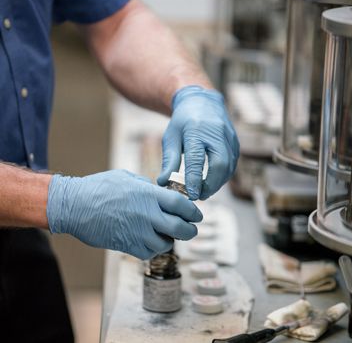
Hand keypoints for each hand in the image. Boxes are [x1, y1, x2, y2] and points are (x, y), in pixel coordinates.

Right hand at [47, 170, 201, 259]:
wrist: (75, 205)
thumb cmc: (99, 187)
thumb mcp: (126, 177)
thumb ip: (146, 185)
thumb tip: (157, 190)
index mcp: (148, 194)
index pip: (181, 204)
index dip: (193, 211)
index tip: (197, 215)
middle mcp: (147, 214)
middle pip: (180, 227)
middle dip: (190, 230)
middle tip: (191, 230)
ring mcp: (138, 231)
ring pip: (166, 243)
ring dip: (169, 240)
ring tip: (166, 235)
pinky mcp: (127, 245)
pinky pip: (148, 253)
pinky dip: (153, 250)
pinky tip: (150, 243)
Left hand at [158, 86, 239, 199]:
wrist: (202, 101)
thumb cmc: (183, 121)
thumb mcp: (171, 137)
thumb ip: (169, 161)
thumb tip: (164, 182)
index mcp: (196, 130)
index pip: (197, 159)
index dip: (194, 180)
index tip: (190, 195)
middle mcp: (216, 133)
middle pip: (220, 164)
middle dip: (210, 185)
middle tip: (198, 196)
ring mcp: (229, 137)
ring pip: (229, 167)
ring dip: (217, 183)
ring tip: (204, 191)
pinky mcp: (235, 142)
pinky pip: (232, 164)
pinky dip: (223, 176)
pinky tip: (213, 182)